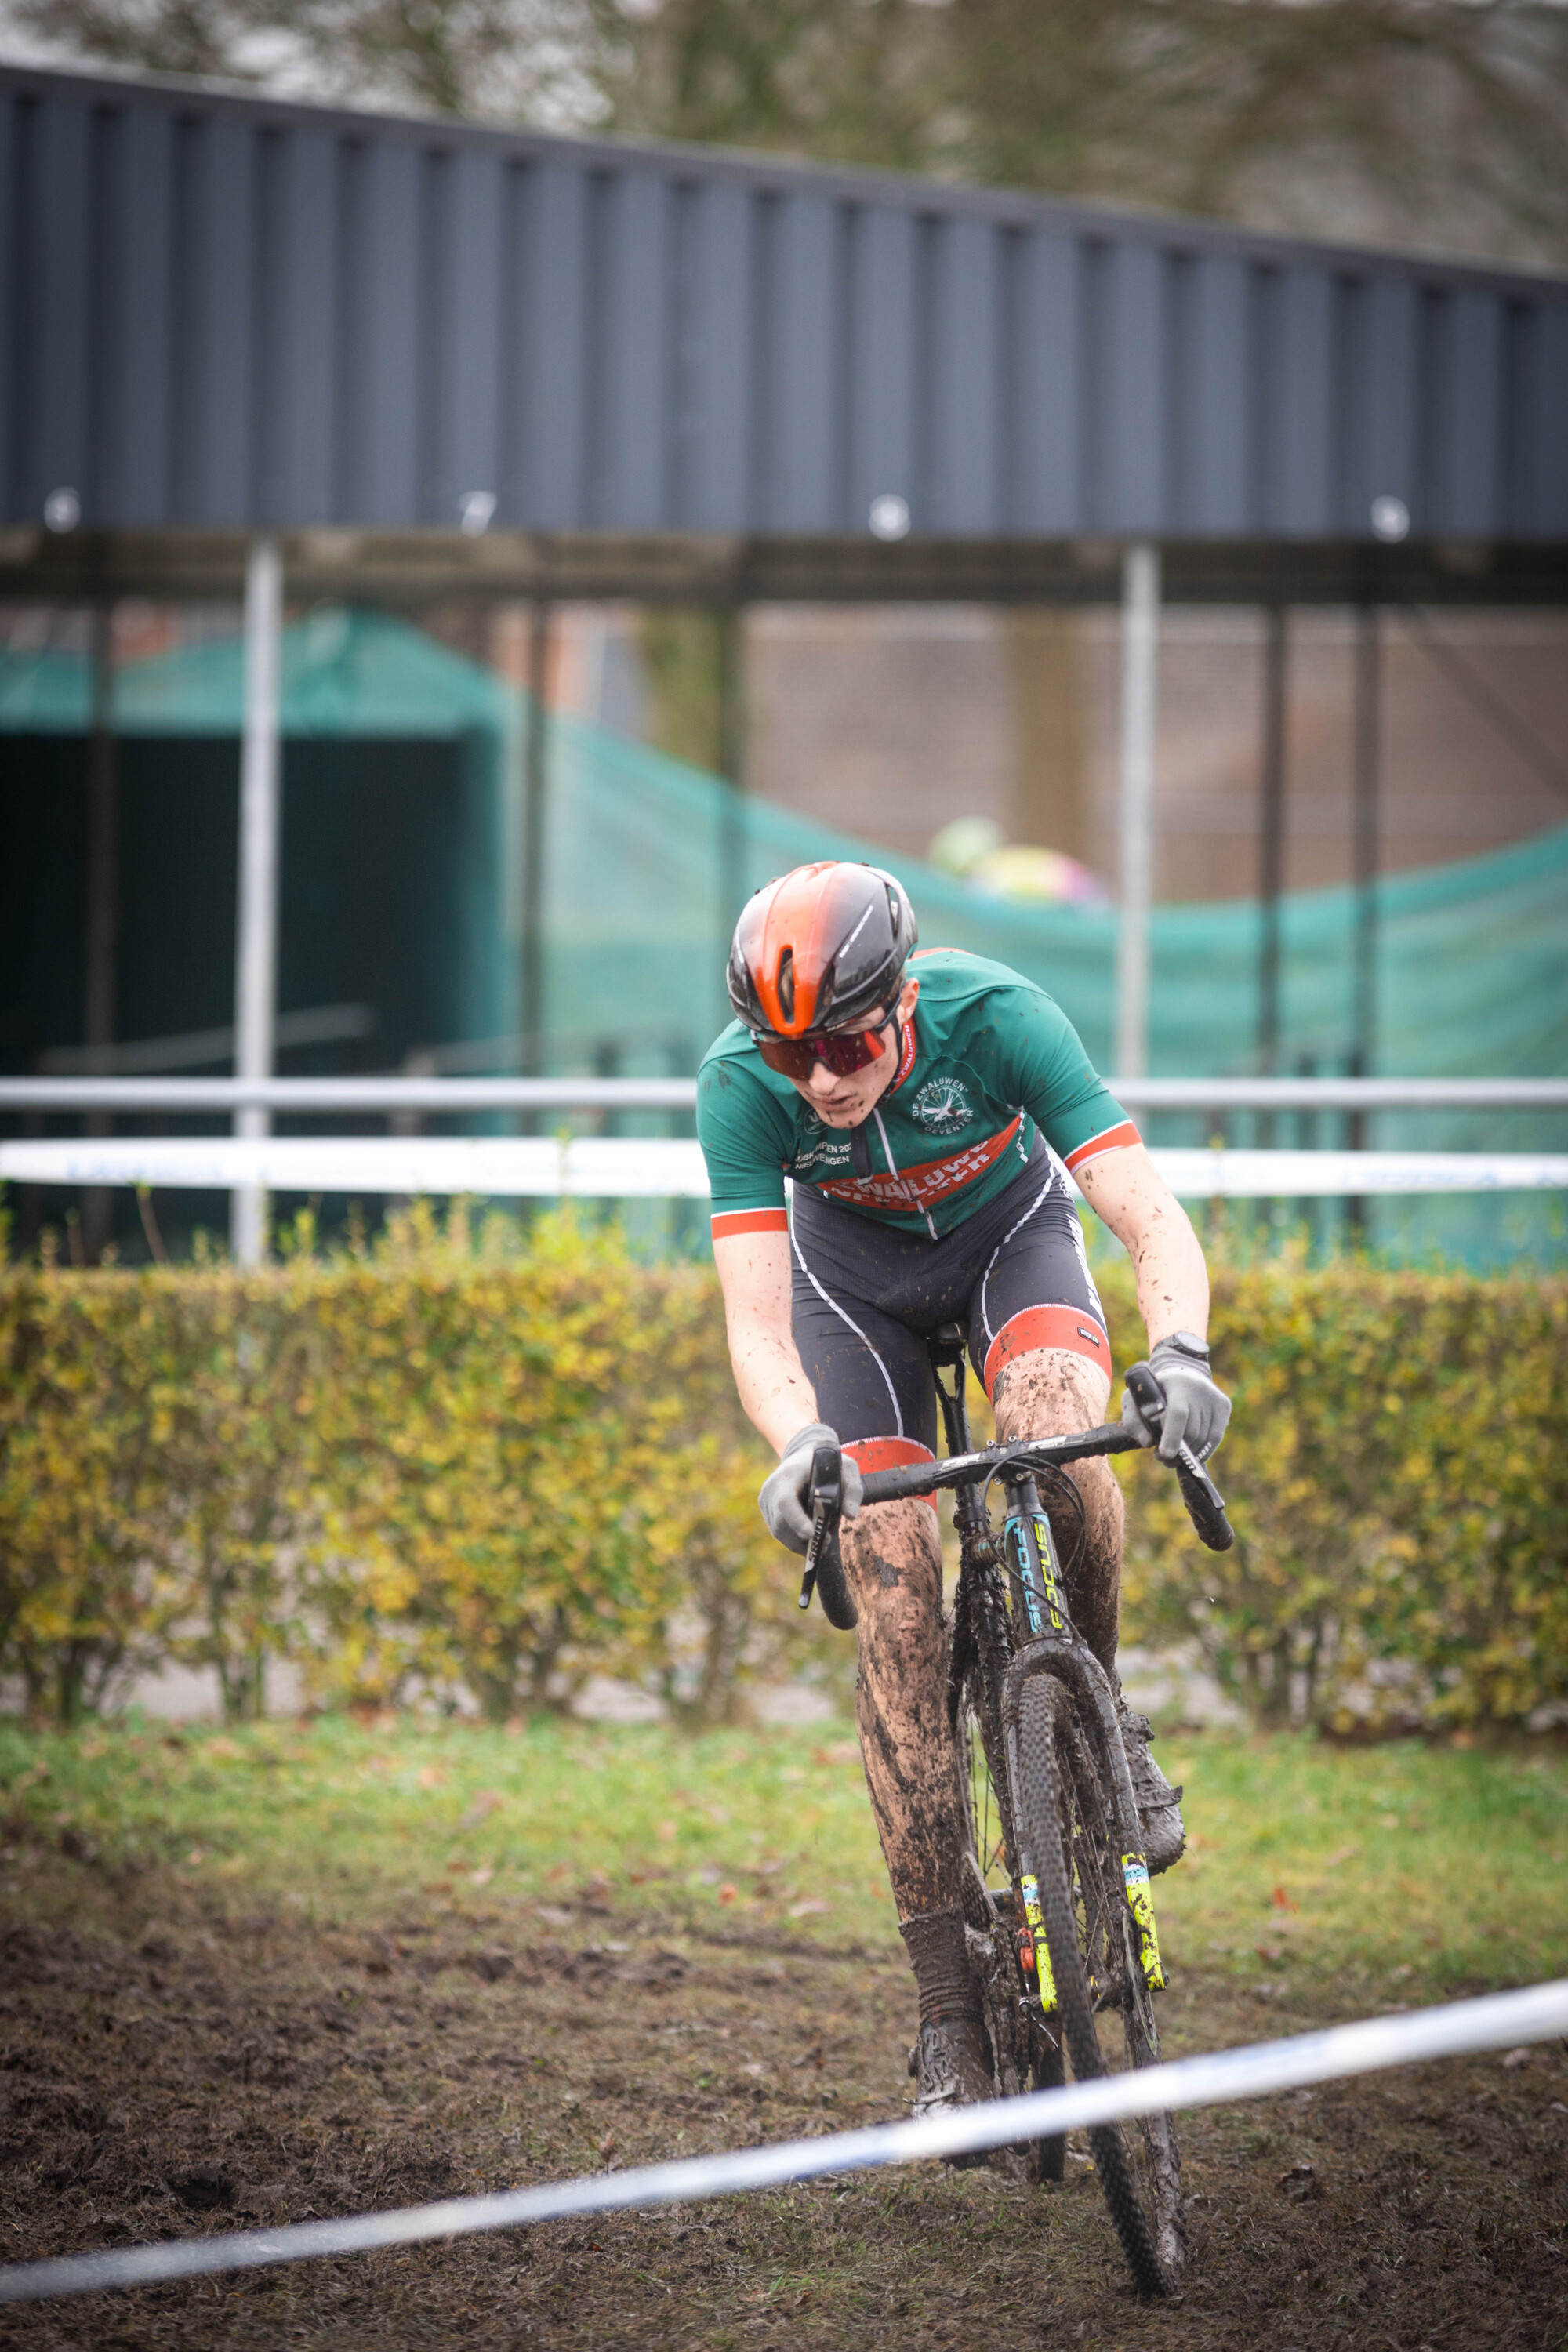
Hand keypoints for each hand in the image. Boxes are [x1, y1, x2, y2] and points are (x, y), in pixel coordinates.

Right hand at [758, 1422, 863, 1553]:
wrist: (804, 1456)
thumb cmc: (827, 1464)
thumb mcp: (846, 1469)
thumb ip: (852, 1490)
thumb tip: (851, 1516)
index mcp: (790, 1473)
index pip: (786, 1501)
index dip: (796, 1520)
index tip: (811, 1534)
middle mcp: (773, 1485)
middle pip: (781, 1522)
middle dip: (803, 1538)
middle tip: (827, 1542)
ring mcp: (765, 1497)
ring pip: (778, 1531)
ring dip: (799, 1542)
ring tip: (821, 1542)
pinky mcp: (765, 1506)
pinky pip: (777, 1530)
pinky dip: (793, 1539)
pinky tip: (809, 1537)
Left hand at [1121, 1334, 1230, 1464]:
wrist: (1181, 1373)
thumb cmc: (1153, 1391)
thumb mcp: (1134, 1399)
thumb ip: (1132, 1421)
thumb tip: (1147, 1442)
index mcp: (1175, 1383)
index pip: (1178, 1413)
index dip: (1172, 1436)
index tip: (1165, 1454)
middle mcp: (1198, 1388)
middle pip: (1191, 1431)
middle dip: (1177, 1451)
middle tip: (1163, 1457)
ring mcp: (1214, 1396)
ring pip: (1203, 1438)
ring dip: (1188, 1454)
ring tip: (1174, 1457)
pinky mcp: (1224, 1405)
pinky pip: (1215, 1438)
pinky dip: (1203, 1451)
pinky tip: (1190, 1454)